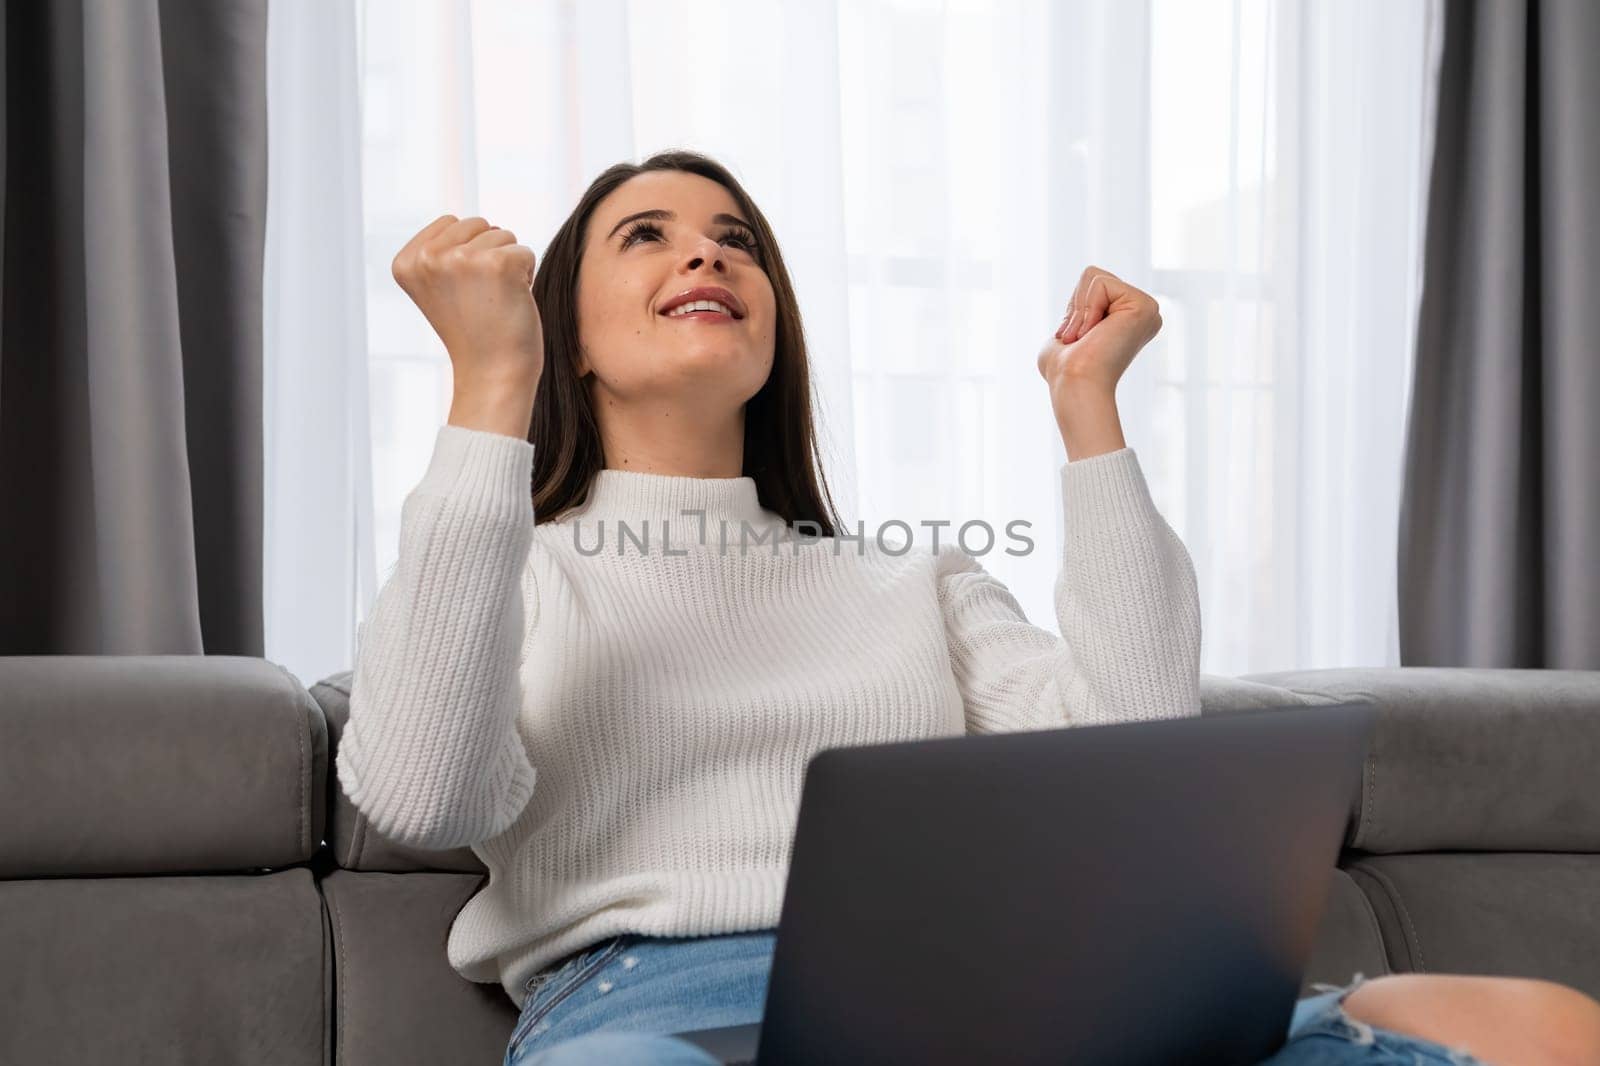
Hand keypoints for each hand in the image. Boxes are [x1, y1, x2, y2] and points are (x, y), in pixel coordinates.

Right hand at [391, 214, 544, 388]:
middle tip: (482, 298)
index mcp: (406, 262)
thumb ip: (440, 252)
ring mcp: (462, 259)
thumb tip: (467, 223)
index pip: (450, 222)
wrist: (492, 375)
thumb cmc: (473, 333)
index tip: (462, 292)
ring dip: (508, 265)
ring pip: (503, 235)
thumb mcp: (438, 287)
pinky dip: (527, 275)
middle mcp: (429, 258)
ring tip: (496, 301)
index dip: (466, 253)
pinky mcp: (499, 264)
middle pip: (477, 224)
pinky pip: (525, 252)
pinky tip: (512, 302)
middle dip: (488, 254)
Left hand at [1035, 266, 1162, 397]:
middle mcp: (1143, 313)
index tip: (1077, 339)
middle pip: (1093, 276)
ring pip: (1095, 277)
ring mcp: (1147, 309)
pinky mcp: (1144, 307)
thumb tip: (1074, 325)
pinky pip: (1100, 283)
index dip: (1075, 309)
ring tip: (1086, 337)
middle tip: (1080, 338)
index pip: (1092, 286)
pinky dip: (1087, 308)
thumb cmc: (1065, 369)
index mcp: (1128, 319)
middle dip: (1076, 306)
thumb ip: (1075, 319)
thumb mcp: (1067, 334)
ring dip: (1080, 310)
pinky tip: (1094, 333)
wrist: (1074, 383)